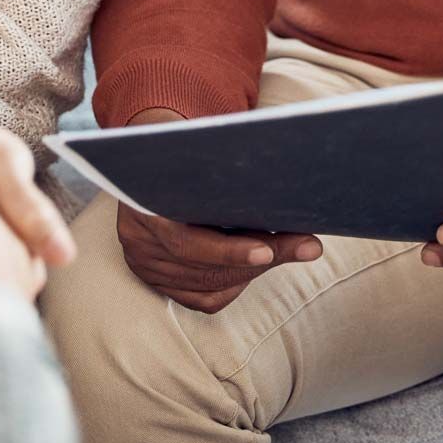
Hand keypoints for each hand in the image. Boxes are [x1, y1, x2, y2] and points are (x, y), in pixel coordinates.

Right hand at [116, 111, 320, 310]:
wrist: (149, 151)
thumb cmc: (180, 144)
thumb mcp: (197, 144)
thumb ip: (225, 168)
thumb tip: (284, 184)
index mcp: (138, 202)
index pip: (187, 242)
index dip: (230, 251)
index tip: (269, 250)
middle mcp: (136, 239)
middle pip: (204, 267)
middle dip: (260, 259)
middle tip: (306, 245)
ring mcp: (143, 262)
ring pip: (209, 285)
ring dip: (253, 270)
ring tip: (289, 248)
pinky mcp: (156, 278)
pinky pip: (203, 298)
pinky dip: (234, 285)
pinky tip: (254, 265)